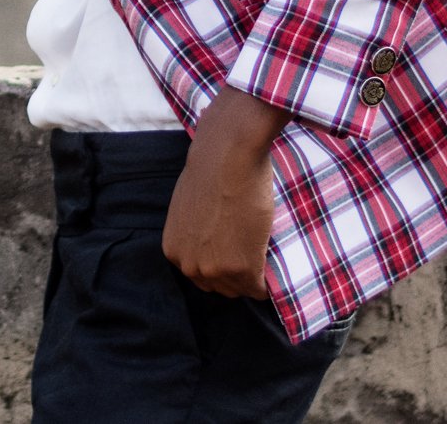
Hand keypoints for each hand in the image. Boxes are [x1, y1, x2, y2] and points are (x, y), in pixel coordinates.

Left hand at [161, 86, 285, 297]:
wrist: (227, 157)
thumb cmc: (210, 171)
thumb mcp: (188, 207)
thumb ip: (194, 231)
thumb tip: (209, 238)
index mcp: (174, 251)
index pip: (199, 276)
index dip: (220, 265)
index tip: (234, 254)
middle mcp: (190, 266)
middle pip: (220, 287)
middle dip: (236, 274)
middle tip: (252, 255)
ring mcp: (215, 270)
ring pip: (240, 290)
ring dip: (253, 277)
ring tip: (263, 257)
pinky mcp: (241, 268)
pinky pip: (259, 289)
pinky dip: (268, 283)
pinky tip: (273, 267)